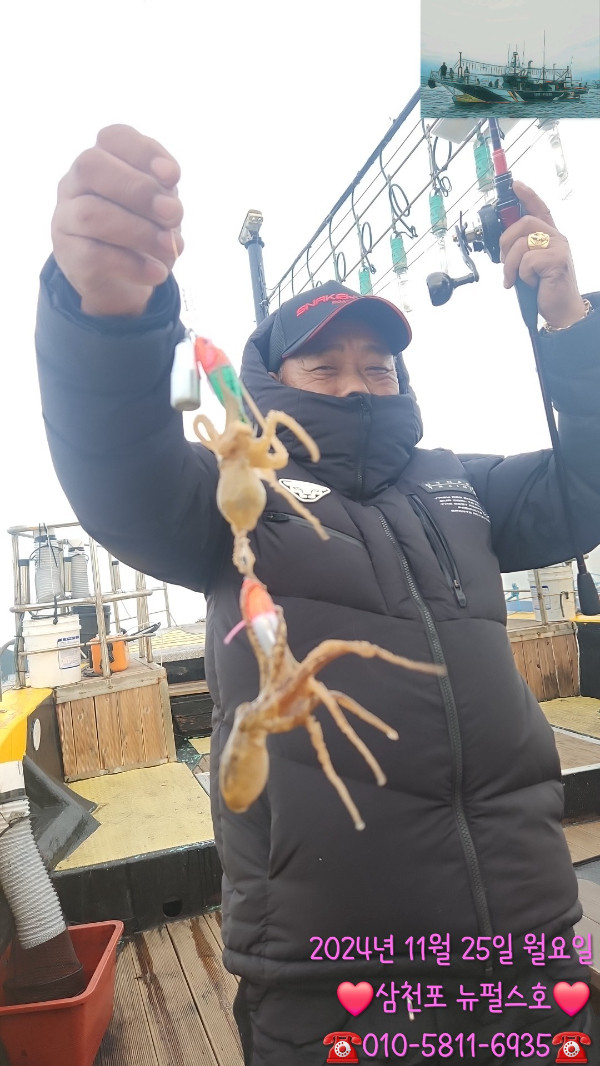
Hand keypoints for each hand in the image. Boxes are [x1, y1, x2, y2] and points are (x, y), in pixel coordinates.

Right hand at [52, 125, 183, 316]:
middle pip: (91, 166)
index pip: (113, 137)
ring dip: (139, 231)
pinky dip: (132, 265)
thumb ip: (164, 199)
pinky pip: (93, 255)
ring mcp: (65, 218)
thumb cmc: (143, 232)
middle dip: (138, 189)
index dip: (144, 151)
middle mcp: (75, 183)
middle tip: (173, 214)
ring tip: (170, 246)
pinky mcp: (68, 255)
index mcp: (101, 161)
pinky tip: (158, 272)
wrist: (122, 283)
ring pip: (91, 213)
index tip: (173, 176)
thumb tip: (169, 205)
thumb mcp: (159, 210)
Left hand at [499, 181, 585, 328]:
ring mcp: (558, 248)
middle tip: (504, 262)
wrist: (562, 310)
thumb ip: (522, 250)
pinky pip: (527, 261)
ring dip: (510, 265)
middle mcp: (556, 238)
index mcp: (550, 237)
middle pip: (524, 223)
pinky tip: (532, 283)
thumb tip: (503, 243)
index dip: (527, 196)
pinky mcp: (556, 260)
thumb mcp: (530, 266)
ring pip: (521, 244)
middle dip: (505, 242)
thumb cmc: (545, 288)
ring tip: (514, 279)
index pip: (539, 209)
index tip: (516, 185)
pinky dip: (522, 275)